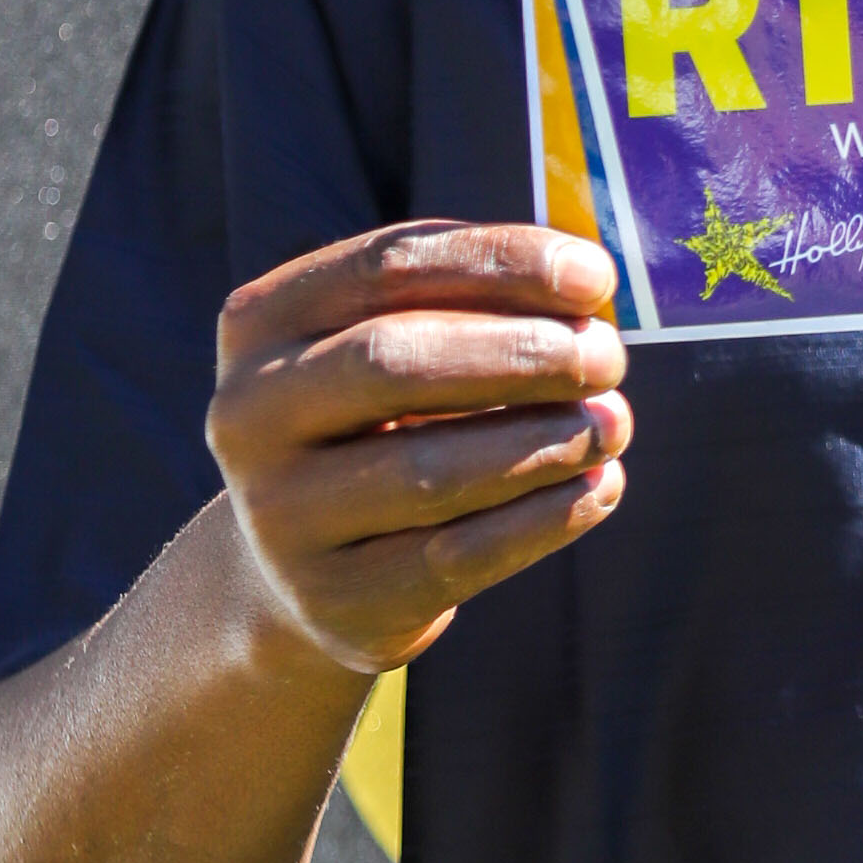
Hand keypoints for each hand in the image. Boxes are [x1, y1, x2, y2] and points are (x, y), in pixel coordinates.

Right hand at [205, 221, 630, 675]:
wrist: (305, 567)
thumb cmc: (381, 420)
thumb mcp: (396, 341)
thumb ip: (475, 301)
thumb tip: (589, 287)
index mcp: (263, 320)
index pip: (388, 266)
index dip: (502, 262)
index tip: (597, 276)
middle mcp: (248, 413)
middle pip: (396, 360)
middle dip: (521, 353)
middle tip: (609, 356)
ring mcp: (278, 516)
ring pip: (429, 470)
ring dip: (543, 441)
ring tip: (614, 423)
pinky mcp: (333, 600)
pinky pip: (455, 557)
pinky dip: (542, 520)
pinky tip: (599, 487)